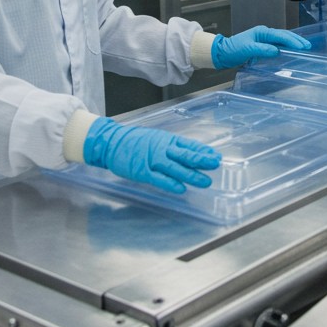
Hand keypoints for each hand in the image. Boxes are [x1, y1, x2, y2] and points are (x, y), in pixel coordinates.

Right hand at [83, 117, 220, 193]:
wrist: (111, 142)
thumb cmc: (135, 141)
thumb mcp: (156, 138)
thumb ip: (172, 146)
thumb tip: (192, 153)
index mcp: (166, 139)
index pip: (189, 145)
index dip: (203, 152)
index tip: (216, 157)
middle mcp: (161, 148)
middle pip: (185, 155)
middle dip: (201, 161)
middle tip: (215, 165)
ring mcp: (151, 160)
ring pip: (175, 168)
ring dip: (191, 175)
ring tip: (204, 181)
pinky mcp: (142, 171)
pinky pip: (158, 178)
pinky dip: (170, 183)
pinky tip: (181, 188)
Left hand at [211, 25, 310, 69]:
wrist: (222, 53)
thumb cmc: (232, 49)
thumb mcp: (247, 49)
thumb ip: (261, 49)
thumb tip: (276, 51)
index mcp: (262, 32)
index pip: (281, 36)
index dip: (293, 41)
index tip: (303, 46)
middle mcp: (264, 34)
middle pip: (284, 36)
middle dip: (296, 40)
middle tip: (308, 46)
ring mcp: (263, 40)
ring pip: (282, 40)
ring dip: (292, 43)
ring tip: (303, 47)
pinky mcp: (262, 46)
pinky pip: (277, 45)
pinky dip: (286, 47)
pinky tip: (290, 52)